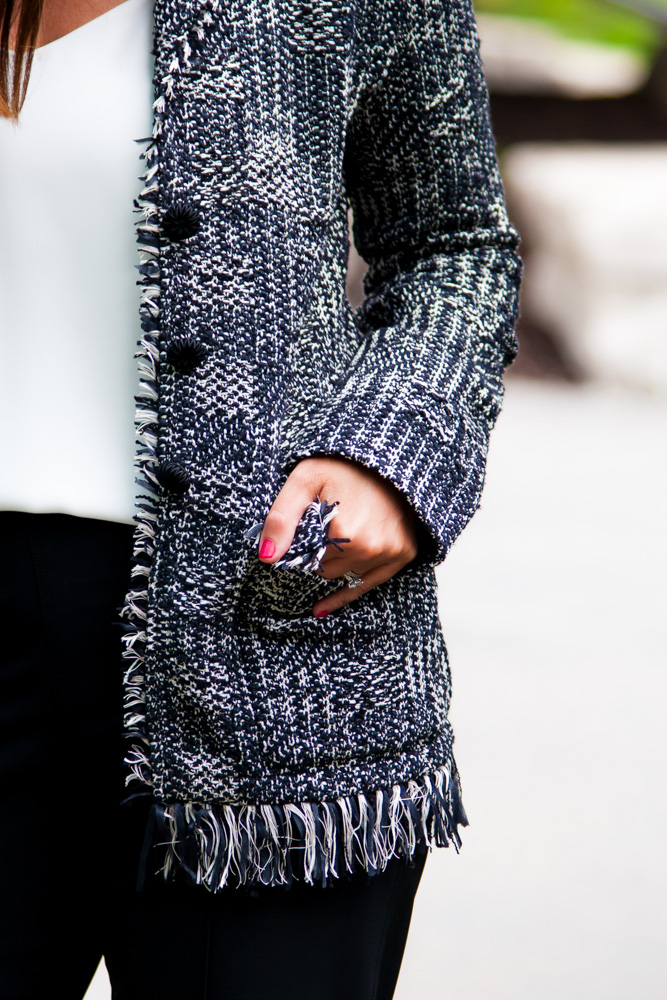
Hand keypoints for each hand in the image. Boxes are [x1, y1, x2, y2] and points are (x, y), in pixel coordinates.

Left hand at [257, 455, 419, 616]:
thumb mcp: (304, 480)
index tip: (304, 530)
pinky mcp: (404, 554)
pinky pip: (366, 585)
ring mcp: (389, 552)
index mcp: (344, 530)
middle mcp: (370, 547)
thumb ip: (282, 518)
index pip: (306, 556)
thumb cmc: (343, 465)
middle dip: (318, 553)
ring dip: (336, 562)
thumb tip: (266, 557)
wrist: (389, 455)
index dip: (301, 545)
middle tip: (324, 526)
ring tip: (342, 532)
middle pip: (325, 568)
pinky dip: (343, 596)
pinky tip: (319, 610)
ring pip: (343, 574)